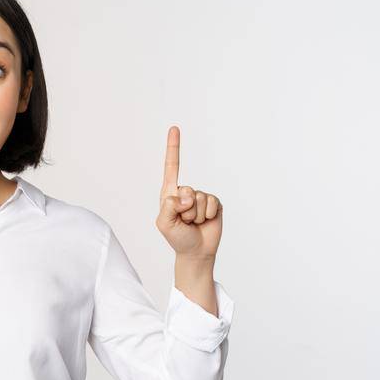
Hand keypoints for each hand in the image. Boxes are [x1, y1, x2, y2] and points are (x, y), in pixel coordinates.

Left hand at [156, 126, 222, 259]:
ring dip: (196, 214)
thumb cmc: (177, 237)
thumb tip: (184, 195)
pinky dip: (208, 214)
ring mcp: (201, 197)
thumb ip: (169, 207)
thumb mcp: (164, 223)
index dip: (174, 147)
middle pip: (187, 190)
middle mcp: (185, 192)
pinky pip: (212, 202)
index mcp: (170, 193)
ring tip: (193, 223)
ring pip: (200, 198)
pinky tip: (205, 221)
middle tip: (184, 221)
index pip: (171, 166)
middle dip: (185, 209)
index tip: (174, 128)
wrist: (196, 251)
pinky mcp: (214, 203)